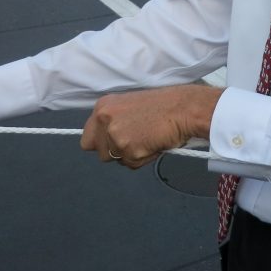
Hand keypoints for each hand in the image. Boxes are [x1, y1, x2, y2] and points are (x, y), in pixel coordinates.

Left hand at [81, 85, 222, 169]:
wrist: (184, 108)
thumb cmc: (164, 105)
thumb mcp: (130, 105)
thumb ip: (114, 120)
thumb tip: (107, 139)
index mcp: (103, 106)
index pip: (87, 137)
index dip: (102, 143)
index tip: (114, 143)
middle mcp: (104, 119)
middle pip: (99, 152)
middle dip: (115, 151)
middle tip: (135, 141)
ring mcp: (115, 135)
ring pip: (116, 159)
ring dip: (131, 155)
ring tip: (148, 139)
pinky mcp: (128, 149)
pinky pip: (132, 164)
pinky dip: (144, 158)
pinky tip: (154, 143)